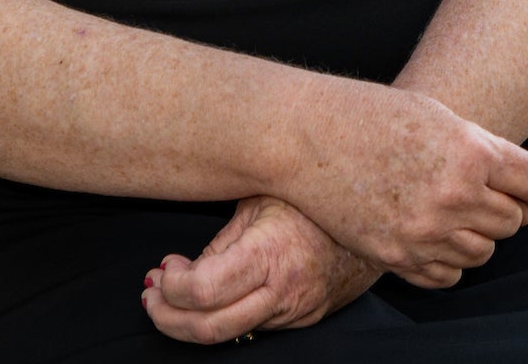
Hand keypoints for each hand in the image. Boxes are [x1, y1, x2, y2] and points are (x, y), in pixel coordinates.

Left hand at [143, 197, 379, 342]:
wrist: (377, 212)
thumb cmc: (313, 194)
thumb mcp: (259, 199)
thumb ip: (221, 241)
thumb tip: (176, 272)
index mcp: (272, 253)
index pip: (206, 291)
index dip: (172, 288)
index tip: (162, 269)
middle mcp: (286, 290)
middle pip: (211, 328)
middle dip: (168, 318)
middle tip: (150, 297)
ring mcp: (297, 309)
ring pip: (230, 333)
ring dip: (191, 319)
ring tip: (171, 295)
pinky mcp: (304, 317)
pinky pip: (254, 324)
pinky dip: (224, 314)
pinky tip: (212, 293)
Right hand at [278, 83, 527, 287]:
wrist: (307, 137)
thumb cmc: (373, 116)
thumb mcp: (439, 117)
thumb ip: (481, 149)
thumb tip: (515, 182)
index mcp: (472, 154)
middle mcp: (454, 197)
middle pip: (512, 221)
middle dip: (509, 209)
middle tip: (491, 197)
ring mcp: (424, 232)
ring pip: (483, 252)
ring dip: (480, 235)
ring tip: (459, 215)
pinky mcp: (396, 256)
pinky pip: (446, 276)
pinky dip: (450, 262)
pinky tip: (438, 238)